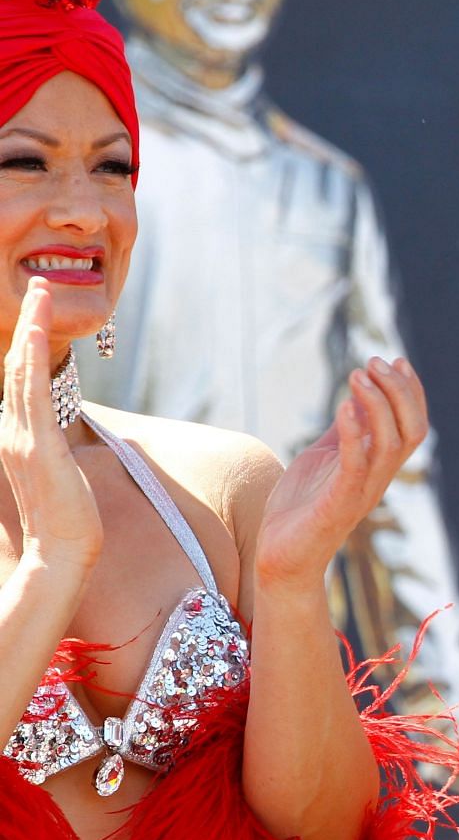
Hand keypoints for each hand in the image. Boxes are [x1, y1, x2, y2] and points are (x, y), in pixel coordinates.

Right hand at [0, 278, 99, 570]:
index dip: (23, 345)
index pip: (18, 380)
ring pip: (23, 369)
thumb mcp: (56, 473)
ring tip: (41, 291)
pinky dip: (32, 358)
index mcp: (15, 436)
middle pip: (17, 365)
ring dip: (32, 326)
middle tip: (37, 287)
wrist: (61, 552)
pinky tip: (37, 330)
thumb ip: (50, 448)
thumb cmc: (65, 519)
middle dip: (27, 322)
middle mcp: (12, 430)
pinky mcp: (40, 444)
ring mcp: (23, 435)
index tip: (33, 315)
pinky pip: (34, 391)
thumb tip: (58, 438)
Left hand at [254, 357, 427, 588]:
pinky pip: (355, 464)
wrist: (282, 557)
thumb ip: (344, 430)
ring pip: (391, 443)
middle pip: (413, 430)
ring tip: (358, 374)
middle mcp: (380, 478)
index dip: (412, 391)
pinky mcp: (339, 503)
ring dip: (378, 403)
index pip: (413, 425)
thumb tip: (359, 395)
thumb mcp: (324, 457)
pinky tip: (342, 404)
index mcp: (380, 466)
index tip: (397, 359)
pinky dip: (353, 431)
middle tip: (375, 361)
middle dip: (400, 391)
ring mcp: (362, 491)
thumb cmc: (301, 508)